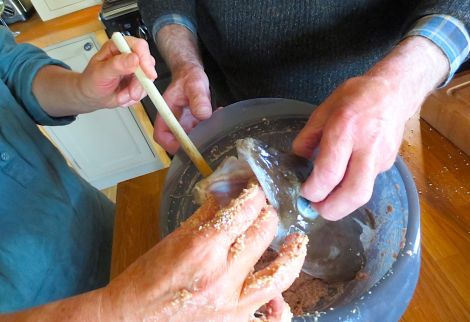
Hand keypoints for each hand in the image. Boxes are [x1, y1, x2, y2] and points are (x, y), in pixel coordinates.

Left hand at [78, 36, 156, 107]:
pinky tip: (124, 96)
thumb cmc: (91, 82)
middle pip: (148, 63)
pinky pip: (145, 88)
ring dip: (136, 91)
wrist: (92, 96)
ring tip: (122, 96)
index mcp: (117, 46)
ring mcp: (135, 68)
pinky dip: (136, 96)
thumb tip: (134, 58)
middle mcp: (128, 55)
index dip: (145, 59)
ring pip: (148, 78)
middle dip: (141, 81)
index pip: (138, 46)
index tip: (147, 73)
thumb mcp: (100, 73)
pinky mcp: (139, 80)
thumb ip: (116, 65)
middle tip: (132, 92)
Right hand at [101, 183, 306, 320]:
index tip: (255, 189)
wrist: (131, 319)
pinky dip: (281, 306)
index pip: (244, 209)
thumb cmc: (147, 277)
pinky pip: (272, 319)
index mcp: (203, 247)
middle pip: (263, 233)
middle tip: (265, 210)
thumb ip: (207, 214)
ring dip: (292, 254)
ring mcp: (232, 305)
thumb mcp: (175, 237)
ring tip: (296, 242)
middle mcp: (222, 276)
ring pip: (279, 275)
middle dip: (267, 214)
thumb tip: (230, 192)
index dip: (254, 193)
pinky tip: (280, 296)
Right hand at [154, 63, 211, 153]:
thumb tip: (203, 114)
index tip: (188, 146)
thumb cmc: (188, 77)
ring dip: (204, 137)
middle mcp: (173, 123)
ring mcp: (184, 125)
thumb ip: (198, 98)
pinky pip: (201, 133)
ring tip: (216, 125)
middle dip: (193, 145)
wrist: (192, 74)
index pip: (161, 136)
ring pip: (191, 140)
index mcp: (166, 114)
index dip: (171, 145)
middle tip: (209, 139)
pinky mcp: (194, 125)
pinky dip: (210, 129)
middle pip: (177, 143)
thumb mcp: (195, 84)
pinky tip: (218, 118)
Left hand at [293, 76, 407, 219]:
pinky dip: (351, 188)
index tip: (304, 191)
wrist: (393, 91)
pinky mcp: (388, 164)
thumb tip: (298, 160)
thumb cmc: (355, 97)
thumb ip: (307, 138)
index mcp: (346, 129)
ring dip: (342, 205)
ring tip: (326, 200)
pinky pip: (367, 183)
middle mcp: (367, 146)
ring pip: (364, 194)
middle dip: (332, 210)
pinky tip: (342, 179)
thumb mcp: (323, 110)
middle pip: (354, 194)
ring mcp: (381, 158)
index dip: (314, 190)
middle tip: (316, 209)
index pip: (329, 173)